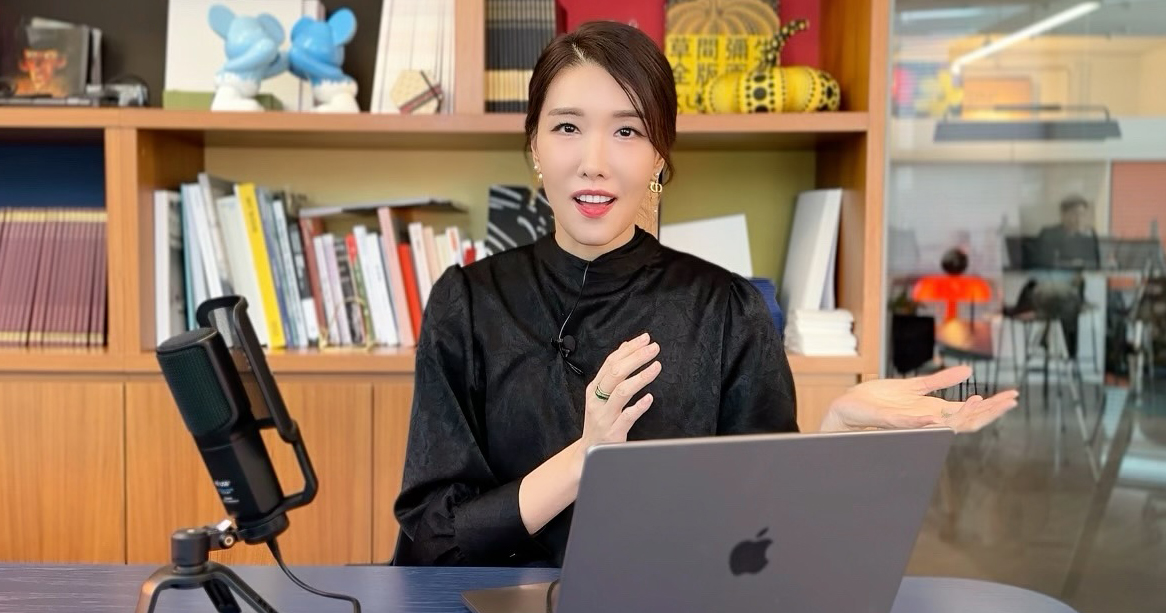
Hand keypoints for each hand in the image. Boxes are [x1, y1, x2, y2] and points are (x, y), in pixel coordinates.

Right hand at [579, 332, 661, 452]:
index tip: (645, 339)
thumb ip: (613, 371)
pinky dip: (639, 406)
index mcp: (594, 388)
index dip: (629, 349)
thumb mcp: (601, 394)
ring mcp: (605, 415)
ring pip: (621, 392)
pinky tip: (650, 398)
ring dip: (640, 377)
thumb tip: (626, 346)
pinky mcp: (613, 431)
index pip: (611, 362)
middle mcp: (597, 400)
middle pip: (616, 373)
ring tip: (656, 367)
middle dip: (636, 358)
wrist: (590, 451)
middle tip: (654, 349)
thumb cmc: (600, 420)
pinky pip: (627, 416)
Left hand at [821, 365, 1019, 432]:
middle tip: (1011, 400)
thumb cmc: (879, 401)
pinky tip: (936, 415)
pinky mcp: (890, 420)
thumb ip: (941, 381)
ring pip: (942, 424)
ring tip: (982, 401)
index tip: (1013, 396)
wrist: (849, 408)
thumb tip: (968, 371)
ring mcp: (910, 423)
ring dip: (963, 413)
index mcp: (933, 412)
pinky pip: (910, 423)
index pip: (969, 413)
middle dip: (989, 411)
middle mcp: (926, 421)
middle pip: (965, 421)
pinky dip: (923, 421)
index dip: (992, 406)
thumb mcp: (915, 386)